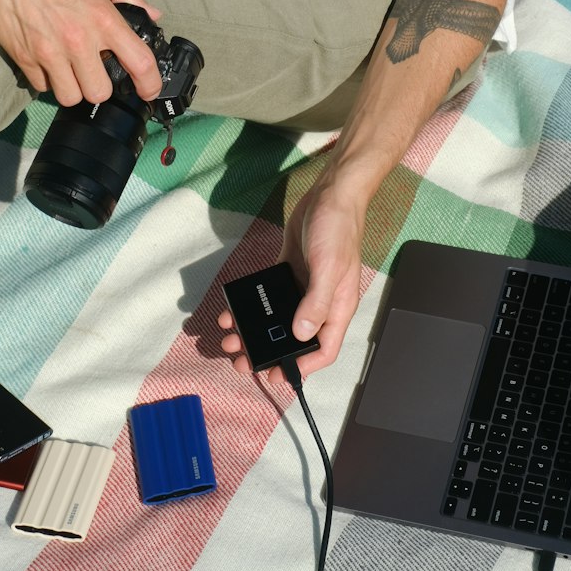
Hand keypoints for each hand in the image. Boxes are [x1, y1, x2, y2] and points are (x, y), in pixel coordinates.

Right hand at [0, 0, 164, 106]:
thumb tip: (152, 14)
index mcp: (103, 18)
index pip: (139, 63)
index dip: (150, 84)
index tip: (148, 91)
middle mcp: (78, 40)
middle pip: (100, 92)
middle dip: (100, 86)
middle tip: (94, 71)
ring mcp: (49, 52)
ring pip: (69, 97)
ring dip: (73, 88)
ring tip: (69, 69)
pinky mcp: (23, 57)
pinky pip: (41, 86)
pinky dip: (46, 79)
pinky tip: (47, 61)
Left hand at [218, 176, 366, 386]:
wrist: (331, 194)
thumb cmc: (338, 229)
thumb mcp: (328, 268)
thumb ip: (315, 302)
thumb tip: (301, 333)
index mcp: (337, 307)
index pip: (323, 349)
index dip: (302, 367)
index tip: (278, 376)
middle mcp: (320, 301)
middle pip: (295, 338)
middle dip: (268, 352)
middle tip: (242, 359)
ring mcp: (303, 286)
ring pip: (278, 319)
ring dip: (255, 331)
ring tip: (232, 337)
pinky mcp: (289, 270)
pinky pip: (268, 296)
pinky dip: (251, 305)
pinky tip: (235, 309)